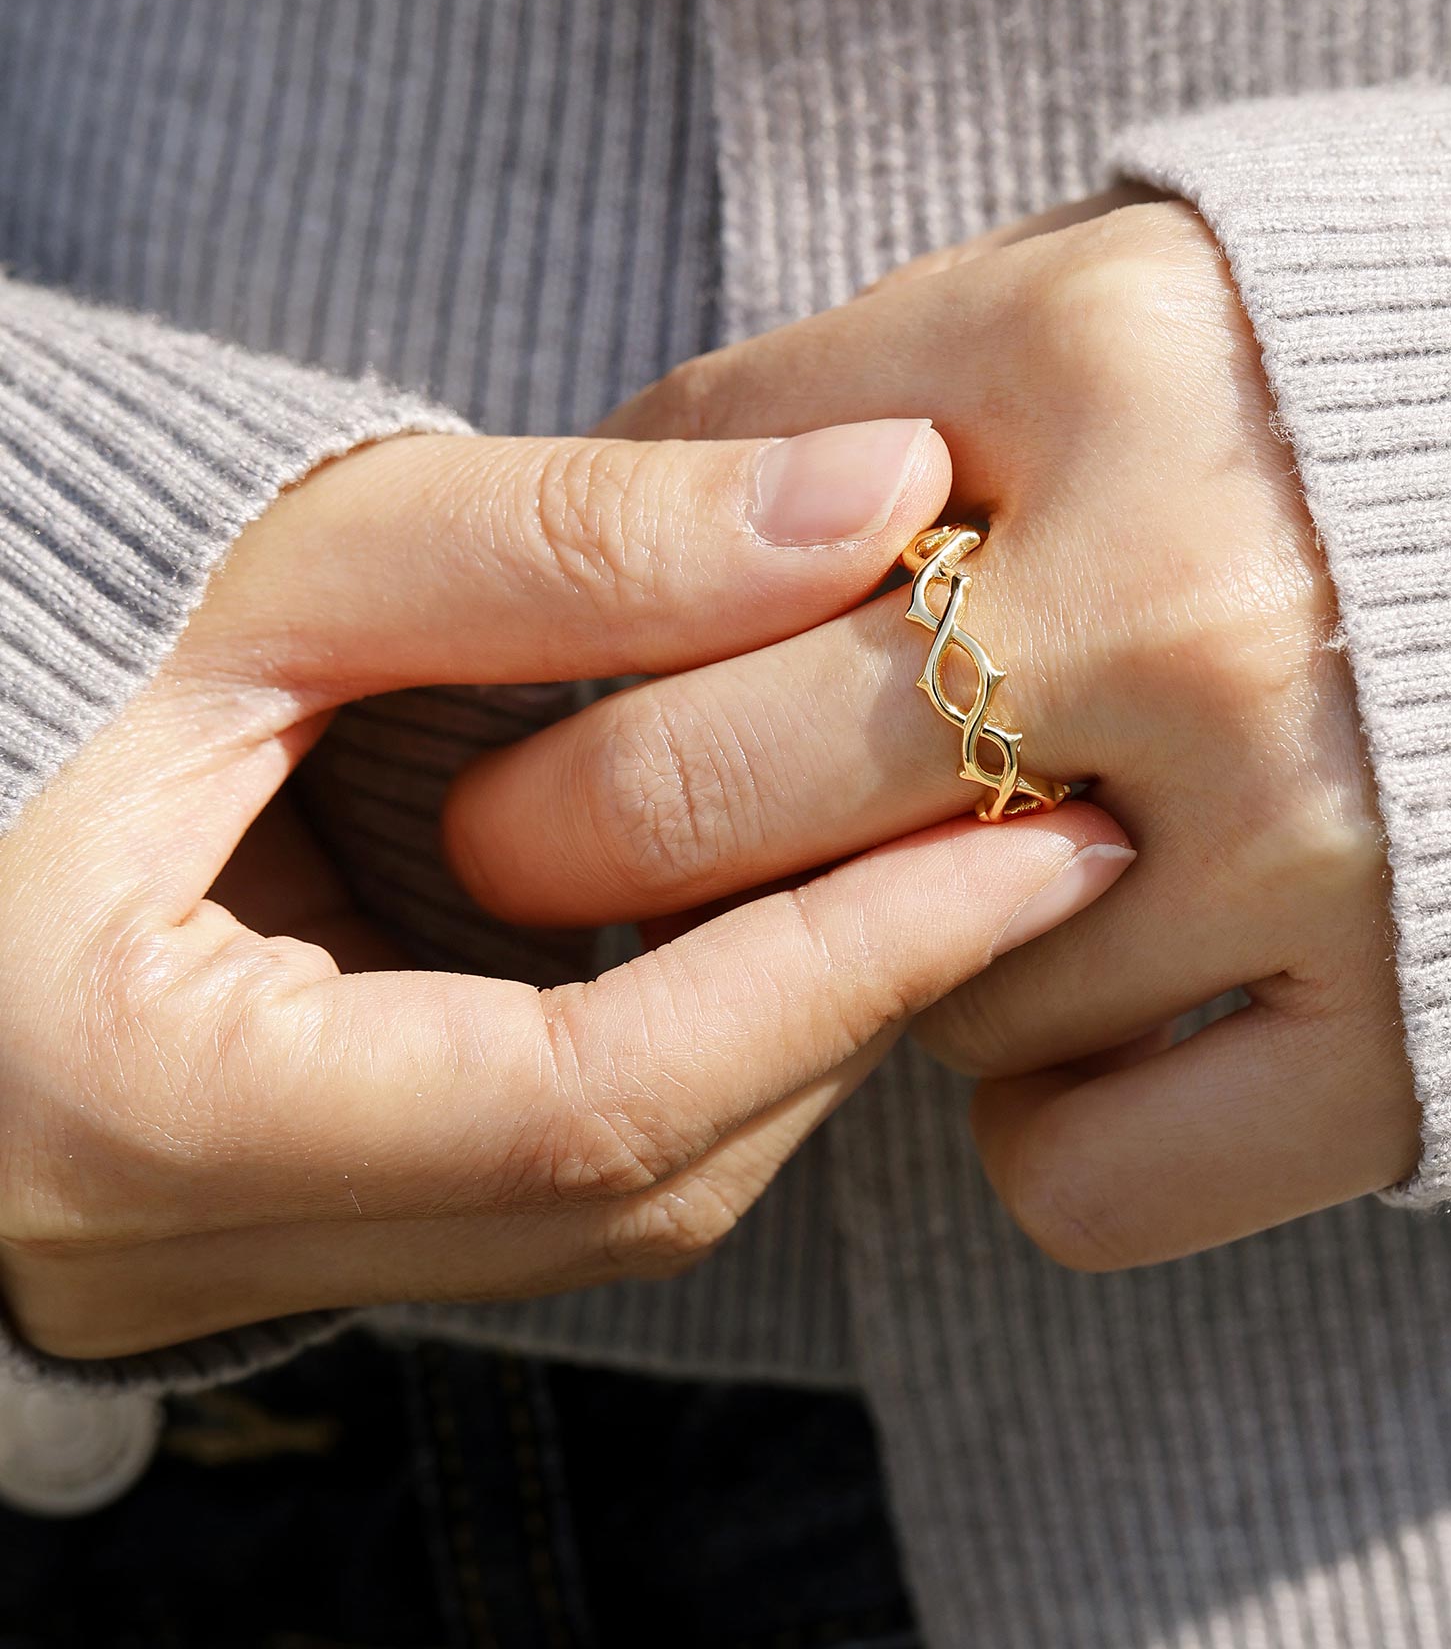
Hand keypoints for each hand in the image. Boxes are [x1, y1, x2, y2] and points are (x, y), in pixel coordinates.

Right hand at [0, 423, 1130, 1356]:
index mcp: (154, 1110)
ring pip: (644, 1200)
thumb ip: (566, 542)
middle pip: (651, 1176)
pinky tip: (822, 904)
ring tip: (966, 852)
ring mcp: (283, 1254)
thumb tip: (878, 495)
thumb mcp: (287, 566)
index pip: (590, 1106)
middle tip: (1053, 835)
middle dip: (872, 1001)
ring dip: (827, 1024)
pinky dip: (745, 1042)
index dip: (846, 970)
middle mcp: (213, 1242)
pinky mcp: (353, 1211)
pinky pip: (604, 1173)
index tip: (1048, 844)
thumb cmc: (65, 650)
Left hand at [444, 201, 1419, 1269]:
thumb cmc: (1412, 374)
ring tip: (1008, 862)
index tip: (543, 666)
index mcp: (1107, 347)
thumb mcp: (1154, 275)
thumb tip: (625, 493)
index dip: (576, 594)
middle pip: (697, 779)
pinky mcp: (1407, 1041)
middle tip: (535, 841)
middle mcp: (1188, 597)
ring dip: (892, 948)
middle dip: (563, 824)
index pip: (689, 489)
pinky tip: (1096, 1007)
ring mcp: (1303, 837)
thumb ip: (894, 374)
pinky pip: (1070, 1171)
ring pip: (895, 987)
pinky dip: (1040, 1112)